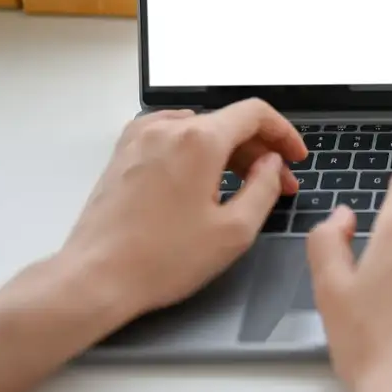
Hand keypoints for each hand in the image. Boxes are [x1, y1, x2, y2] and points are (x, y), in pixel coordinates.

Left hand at [61, 99, 304, 320]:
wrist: (95, 278)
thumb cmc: (163, 259)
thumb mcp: (234, 230)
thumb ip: (263, 187)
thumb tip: (271, 164)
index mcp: (199, 140)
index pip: (255, 113)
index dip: (284, 133)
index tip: (295, 157)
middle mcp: (168, 128)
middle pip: (228, 123)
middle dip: (260, 151)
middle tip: (278, 185)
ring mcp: (140, 138)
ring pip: (199, 130)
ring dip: (229, 152)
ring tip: (242, 187)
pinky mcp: (123, 154)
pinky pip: (171, 137)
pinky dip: (195, 151)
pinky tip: (202, 177)